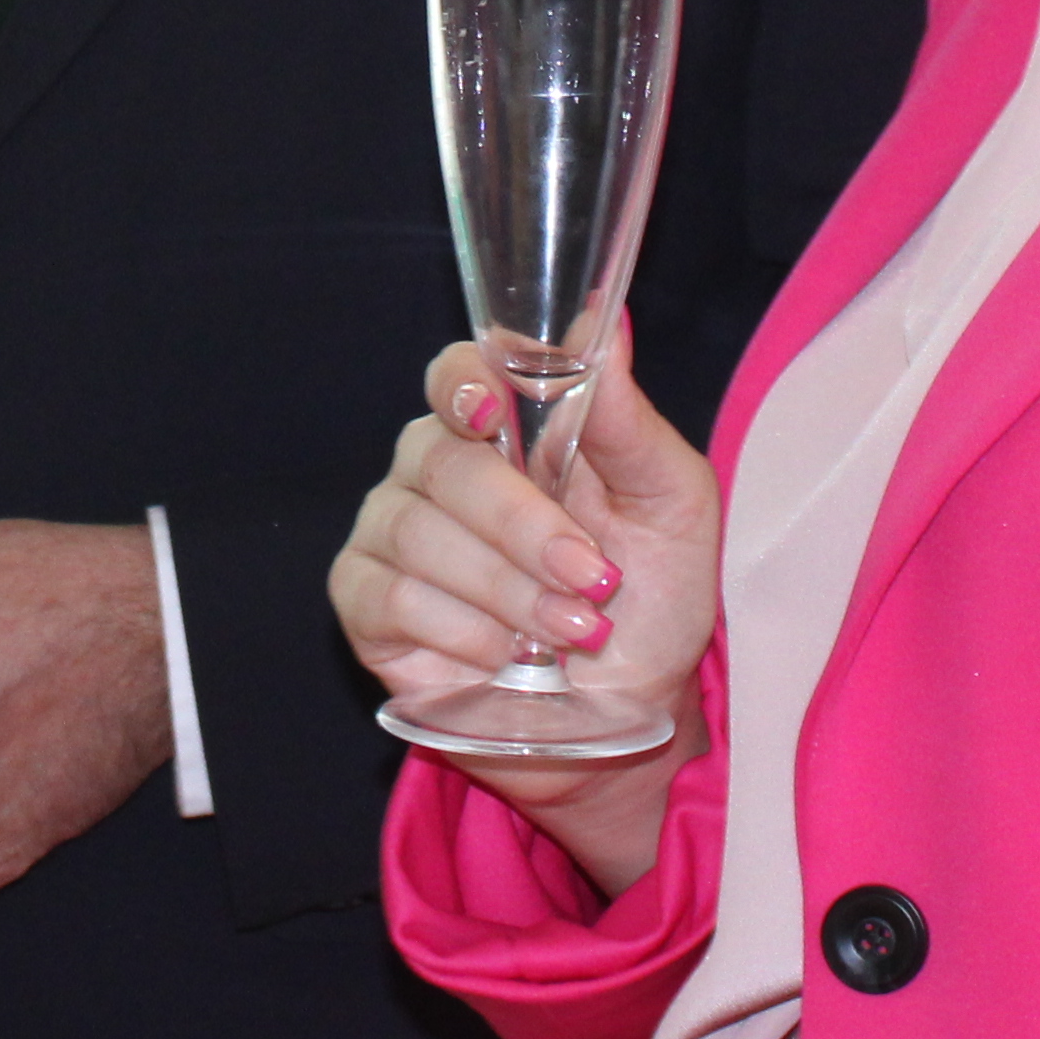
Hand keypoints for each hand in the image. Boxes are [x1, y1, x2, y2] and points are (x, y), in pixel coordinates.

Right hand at [331, 342, 720, 890]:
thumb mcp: (671, 506)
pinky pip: (389, 598)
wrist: (633, 712)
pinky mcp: (368, 610)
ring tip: (573, 632)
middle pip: (442, 461)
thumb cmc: (654, 597)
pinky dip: (459, 629)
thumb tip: (605, 326)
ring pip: (416, 533)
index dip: (461, 382)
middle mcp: (435, 472)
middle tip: (592, 578)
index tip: (486, 405)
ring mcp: (393, 537)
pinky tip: (507, 656)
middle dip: (522, 525)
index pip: (455, 374)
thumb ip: (627, 421)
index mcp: (506, 432)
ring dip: (505, 589)